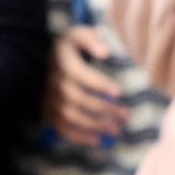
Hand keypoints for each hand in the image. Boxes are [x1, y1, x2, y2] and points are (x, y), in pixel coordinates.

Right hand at [42, 25, 129, 146]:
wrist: (53, 57)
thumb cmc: (74, 46)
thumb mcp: (81, 33)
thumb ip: (92, 39)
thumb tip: (105, 53)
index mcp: (61, 59)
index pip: (80, 74)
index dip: (99, 84)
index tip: (119, 92)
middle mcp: (52, 80)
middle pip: (77, 98)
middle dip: (103, 109)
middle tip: (125, 115)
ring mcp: (49, 97)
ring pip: (69, 116)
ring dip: (94, 125)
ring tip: (116, 130)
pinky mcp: (48, 110)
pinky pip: (61, 127)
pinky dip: (78, 137)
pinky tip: (97, 140)